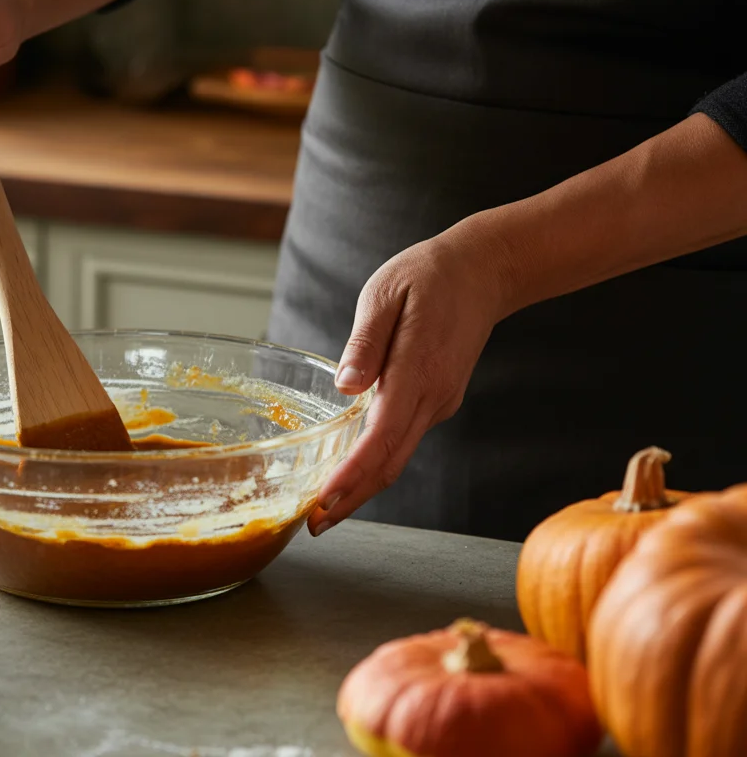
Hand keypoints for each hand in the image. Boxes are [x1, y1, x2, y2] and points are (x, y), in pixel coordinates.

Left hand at [306, 229, 512, 535]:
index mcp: (418, 370)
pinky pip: (403, 440)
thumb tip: (346, 386)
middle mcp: (433, 396)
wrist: (484, 271)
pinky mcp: (437, 400)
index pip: (381, 437)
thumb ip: (365, 342)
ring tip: (323, 510)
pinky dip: (376, 464)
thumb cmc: (429, 276)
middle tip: (314, 526)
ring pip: (398, 457)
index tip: (324, 501)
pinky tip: (349, 472)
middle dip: (352, 499)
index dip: (352, 475)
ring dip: (363, 487)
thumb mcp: (386, 294)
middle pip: (390, 462)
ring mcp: (439, 402)